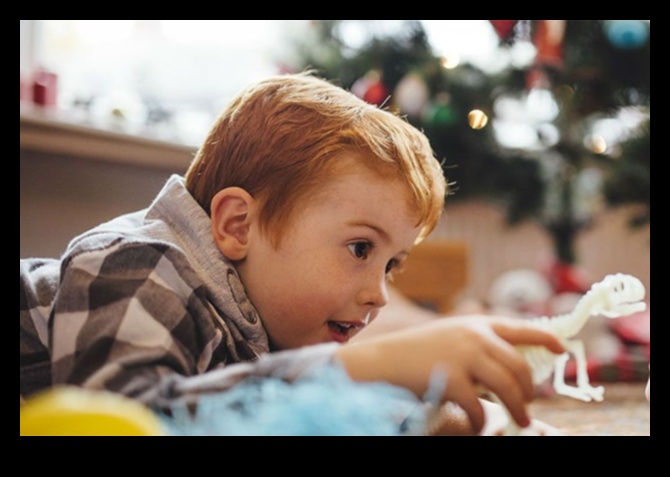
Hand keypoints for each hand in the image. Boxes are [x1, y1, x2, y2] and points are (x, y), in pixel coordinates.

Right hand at [336, 315, 563, 433]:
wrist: (386, 359)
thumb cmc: (420, 351)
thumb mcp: (453, 335)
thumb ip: (481, 343)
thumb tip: (516, 365)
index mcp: (478, 323)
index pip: (523, 327)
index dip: (547, 338)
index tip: (563, 350)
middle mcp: (475, 336)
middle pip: (519, 365)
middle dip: (531, 389)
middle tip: (530, 404)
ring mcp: (463, 357)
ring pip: (507, 387)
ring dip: (519, 408)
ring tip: (523, 421)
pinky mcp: (451, 379)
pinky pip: (480, 406)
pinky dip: (485, 419)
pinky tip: (481, 423)